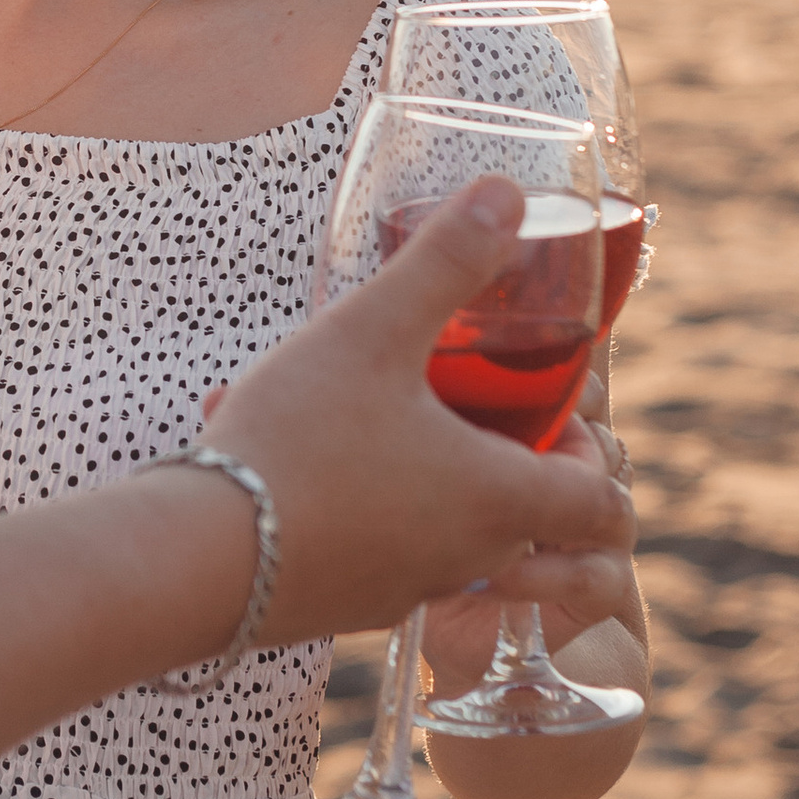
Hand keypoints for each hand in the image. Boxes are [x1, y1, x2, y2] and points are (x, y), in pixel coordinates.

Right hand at [205, 184, 634, 642]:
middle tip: (484, 413)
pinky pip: (393, 564)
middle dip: (524, 472)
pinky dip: (384, 521)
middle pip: (539, 531)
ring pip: (463, 549)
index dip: (594, 457)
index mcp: (498, 500)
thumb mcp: (373, 331)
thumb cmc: (299, 443)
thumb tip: (506, 193)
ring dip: (452, 497)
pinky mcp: (350, 606)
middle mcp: (470, 560)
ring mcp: (408, 591)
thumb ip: (444, 261)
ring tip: (397, 431)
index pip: (602, 505)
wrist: (196, 558)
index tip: (556, 417)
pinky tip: (325, 473)